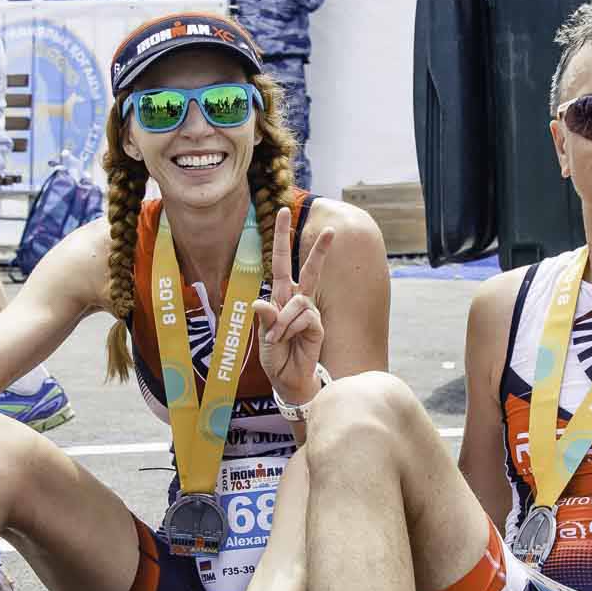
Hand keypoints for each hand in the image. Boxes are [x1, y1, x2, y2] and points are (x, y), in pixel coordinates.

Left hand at [254, 206, 335, 406]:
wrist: (288, 378)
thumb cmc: (276, 355)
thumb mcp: (264, 336)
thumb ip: (266, 318)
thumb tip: (260, 301)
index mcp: (280, 297)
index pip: (281, 263)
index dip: (282, 238)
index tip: (284, 212)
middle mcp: (297, 300)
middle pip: (308, 269)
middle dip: (319, 250)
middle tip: (331, 229)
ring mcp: (309, 312)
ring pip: (298, 301)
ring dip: (283, 322)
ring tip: (278, 339)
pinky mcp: (317, 325)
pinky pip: (303, 318)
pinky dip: (291, 329)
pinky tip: (290, 341)